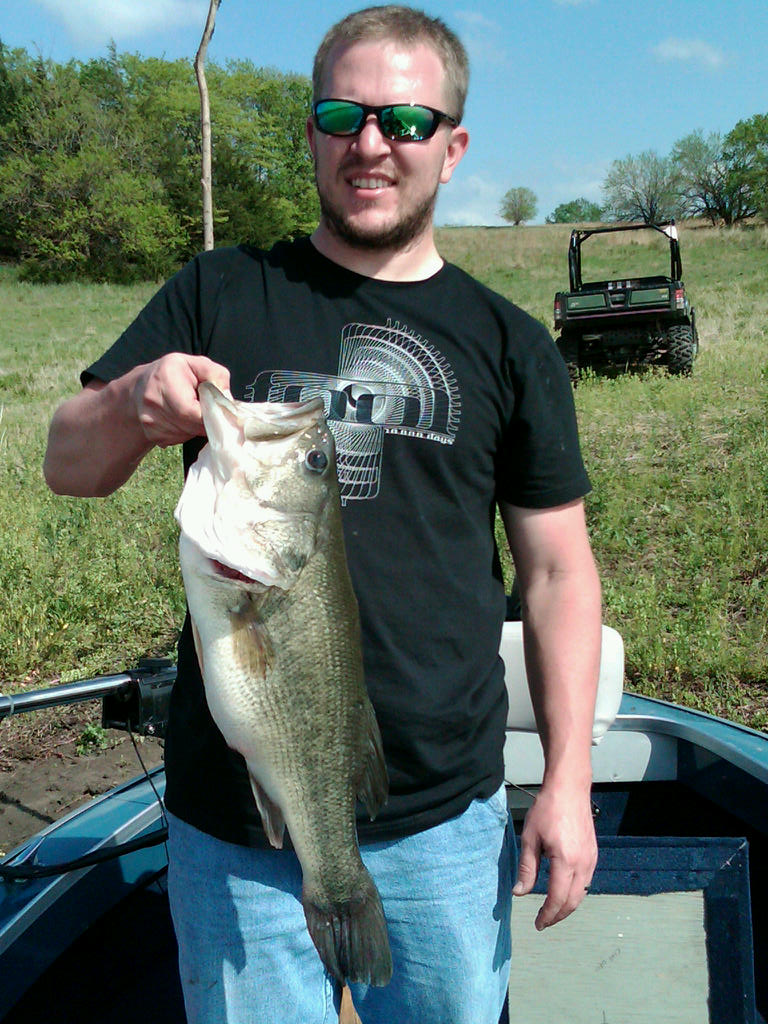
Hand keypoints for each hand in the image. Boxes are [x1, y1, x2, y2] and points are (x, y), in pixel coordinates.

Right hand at [131, 354, 229, 447]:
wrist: (140, 388)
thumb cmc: (174, 374)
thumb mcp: (197, 364)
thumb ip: (216, 375)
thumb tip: (227, 397)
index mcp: (165, 379)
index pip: (191, 410)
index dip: (209, 414)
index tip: (218, 409)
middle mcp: (153, 402)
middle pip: (191, 425)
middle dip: (205, 420)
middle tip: (208, 409)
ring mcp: (150, 421)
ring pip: (187, 434)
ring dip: (196, 426)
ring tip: (192, 410)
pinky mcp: (153, 436)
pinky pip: (179, 439)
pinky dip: (186, 432)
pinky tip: (181, 418)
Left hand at [513, 782, 596, 929]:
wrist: (569, 788)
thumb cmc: (547, 809)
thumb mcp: (530, 838)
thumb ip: (527, 868)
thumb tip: (519, 893)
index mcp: (566, 862)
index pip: (558, 899)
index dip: (547, 914)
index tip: (538, 924)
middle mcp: (583, 864)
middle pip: (573, 901)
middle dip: (558, 915)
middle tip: (544, 922)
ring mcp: (591, 859)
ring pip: (582, 893)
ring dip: (568, 906)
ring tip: (552, 910)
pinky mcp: (593, 853)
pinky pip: (586, 881)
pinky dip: (575, 892)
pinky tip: (564, 891)